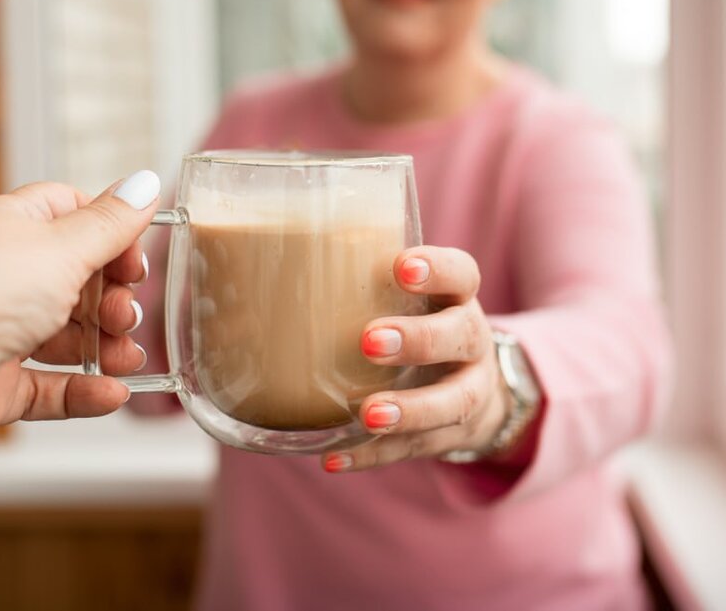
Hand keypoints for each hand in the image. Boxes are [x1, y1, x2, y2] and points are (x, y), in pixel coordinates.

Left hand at [0, 171, 160, 464]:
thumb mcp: (61, 246)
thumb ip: (111, 224)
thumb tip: (145, 182)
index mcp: (11, 227)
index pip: (71, 216)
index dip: (112, 236)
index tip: (137, 260)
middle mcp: (1, 277)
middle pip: (77, 283)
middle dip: (114, 300)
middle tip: (128, 314)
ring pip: (67, 339)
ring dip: (107, 349)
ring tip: (126, 359)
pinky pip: (50, 388)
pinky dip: (85, 392)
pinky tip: (113, 394)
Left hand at [321, 246, 510, 472]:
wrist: (476, 389)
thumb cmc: (418, 326)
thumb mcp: (407, 299)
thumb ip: (360, 283)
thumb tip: (249, 269)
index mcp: (458, 299)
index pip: (461, 274)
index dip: (438, 269)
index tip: (401, 266)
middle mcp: (471, 343)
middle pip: (461, 336)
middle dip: (418, 340)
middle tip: (369, 341)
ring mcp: (469, 392)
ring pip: (451, 403)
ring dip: (409, 410)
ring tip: (368, 414)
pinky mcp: (450, 436)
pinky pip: (415, 449)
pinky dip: (374, 455)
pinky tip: (334, 458)